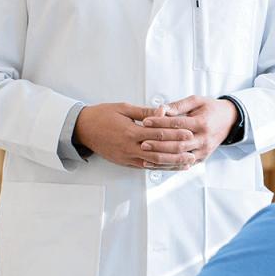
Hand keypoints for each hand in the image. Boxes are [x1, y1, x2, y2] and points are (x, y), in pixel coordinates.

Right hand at [74, 102, 194, 168]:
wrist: (82, 129)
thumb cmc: (102, 115)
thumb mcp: (123, 108)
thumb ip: (145, 112)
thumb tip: (163, 111)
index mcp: (130, 131)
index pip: (158, 133)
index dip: (175, 134)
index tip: (189, 133)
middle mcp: (130, 147)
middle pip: (159, 151)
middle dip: (177, 152)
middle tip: (192, 150)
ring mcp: (127, 157)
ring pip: (154, 163)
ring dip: (171, 163)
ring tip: (186, 162)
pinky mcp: (125, 162)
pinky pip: (145, 167)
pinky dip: (159, 167)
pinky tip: (170, 167)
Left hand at [140, 96, 237, 166]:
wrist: (229, 121)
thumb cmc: (211, 109)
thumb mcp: (197, 101)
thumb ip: (178, 105)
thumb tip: (161, 109)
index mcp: (202, 123)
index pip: (178, 124)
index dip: (160, 122)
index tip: (146, 121)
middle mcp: (204, 139)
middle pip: (178, 144)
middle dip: (159, 144)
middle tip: (143, 142)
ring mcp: (203, 151)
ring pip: (180, 157)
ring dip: (162, 158)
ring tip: (146, 156)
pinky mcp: (201, 159)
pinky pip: (183, 164)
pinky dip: (168, 166)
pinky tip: (156, 164)